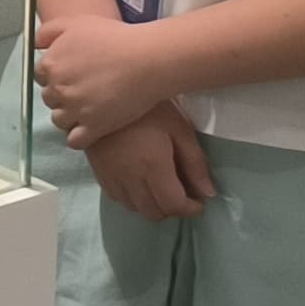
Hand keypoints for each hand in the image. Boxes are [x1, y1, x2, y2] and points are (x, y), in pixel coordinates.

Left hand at [35, 13, 183, 146]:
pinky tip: (90, 129)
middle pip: (50, 99)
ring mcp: (75, 109)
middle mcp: (59, 89)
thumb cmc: (114, 38)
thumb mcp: (75, 24)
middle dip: (62, 96)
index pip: (41, 77)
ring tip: (88, 110)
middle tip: (83, 91)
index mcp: (51, 65)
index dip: (56, 76)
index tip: (71, 76)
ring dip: (70, 117)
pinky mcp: (94, 127)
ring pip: (59, 120)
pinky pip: (74, 141)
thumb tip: (35, 45)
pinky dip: (79, 138)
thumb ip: (48, 32)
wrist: (147, 59)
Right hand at [83, 107, 212, 221]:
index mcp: (153, 166)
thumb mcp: (179, 129)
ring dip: (151, 204)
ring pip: (134, 208)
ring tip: (159, 187)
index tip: (199, 202)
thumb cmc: (149, 108)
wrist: (103, 93)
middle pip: (153, 213)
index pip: (173, 205)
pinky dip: (132, 198)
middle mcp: (130, 177)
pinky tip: (138, 182)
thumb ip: (195, 163)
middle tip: (181, 193)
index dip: (190, 209)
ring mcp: (110, 175)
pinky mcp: (97, 171)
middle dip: (172, 209)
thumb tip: (208, 194)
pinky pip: (116, 197)